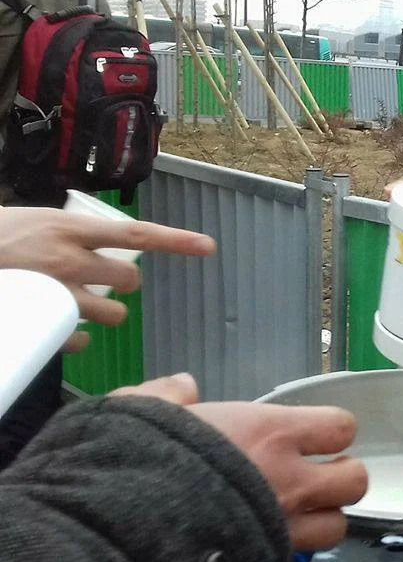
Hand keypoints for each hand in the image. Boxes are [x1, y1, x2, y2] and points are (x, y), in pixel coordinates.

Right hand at [0, 207, 214, 327]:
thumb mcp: (35, 222)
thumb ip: (69, 236)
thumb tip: (101, 244)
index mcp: (70, 229)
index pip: (137, 234)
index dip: (176, 240)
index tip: (209, 247)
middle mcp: (69, 260)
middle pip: (129, 279)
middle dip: (125, 284)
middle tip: (104, 281)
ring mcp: (57, 294)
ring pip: (111, 313)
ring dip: (107, 312)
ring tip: (83, 305)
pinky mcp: (44, 323)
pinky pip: (80, 339)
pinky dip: (79, 339)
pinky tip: (66, 331)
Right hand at [111, 374, 367, 550]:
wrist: (125, 526)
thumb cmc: (139, 460)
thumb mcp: (143, 411)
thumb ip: (168, 396)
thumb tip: (183, 387)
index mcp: (270, 432)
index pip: (340, 427)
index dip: (331, 432)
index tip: (312, 436)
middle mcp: (289, 480)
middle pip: (355, 481)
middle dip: (339, 480)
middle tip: (315, 477)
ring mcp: (281, 527)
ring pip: (336, 528)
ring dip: (321, 520)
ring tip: (298, 514)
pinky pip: (296, 559)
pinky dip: (286, 550)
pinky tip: (262, 541)